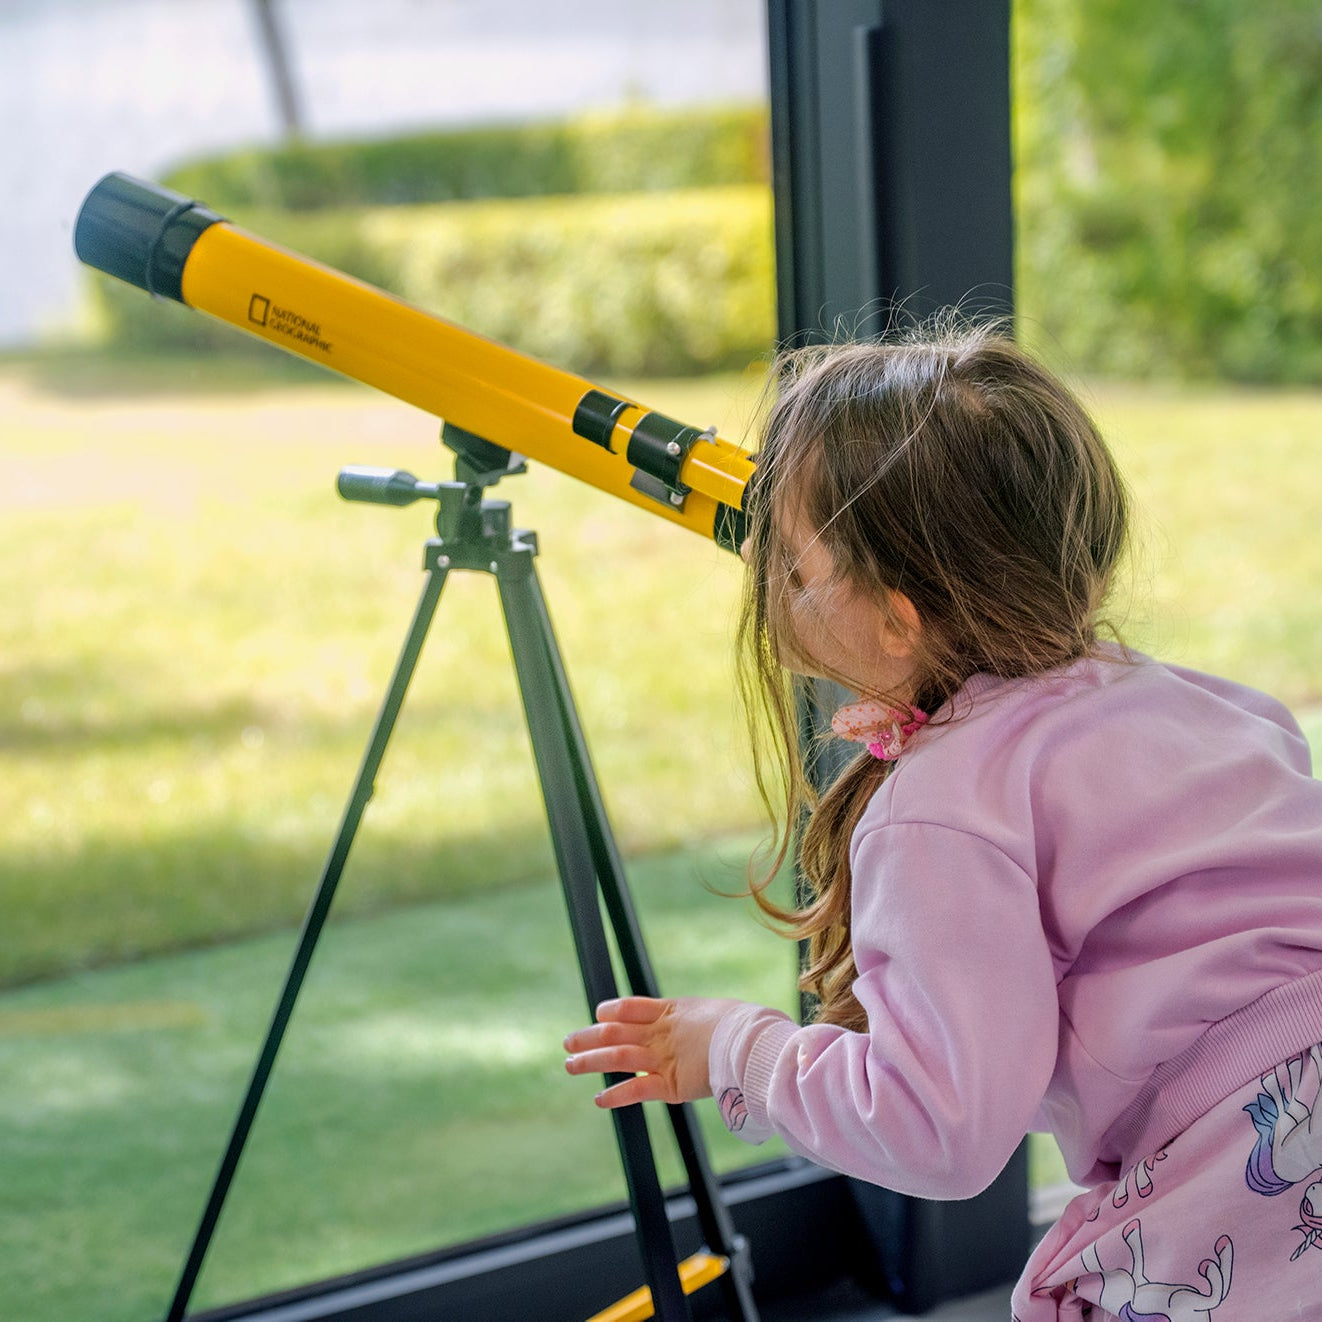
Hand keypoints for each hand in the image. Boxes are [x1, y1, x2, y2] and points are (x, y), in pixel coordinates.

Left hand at [563, 996, 744, 1108]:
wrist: (751, 1042)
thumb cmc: (744, 1026)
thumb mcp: (718, 1013)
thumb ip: (704, 1021)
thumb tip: (714, 1022)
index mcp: (672, 1010)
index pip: (630, 1007)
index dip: (610, 1011)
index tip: (598, 1015)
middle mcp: (661, 1033)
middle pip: (615, 1031)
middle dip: (589, 1037)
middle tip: (568, 1042)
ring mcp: (662, 1057)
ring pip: (616, 1057)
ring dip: (589, 1062)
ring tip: (569, 1066)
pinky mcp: (670, 1084)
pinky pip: (636, 1090)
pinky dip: (616, 1095)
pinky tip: (600, 1100)